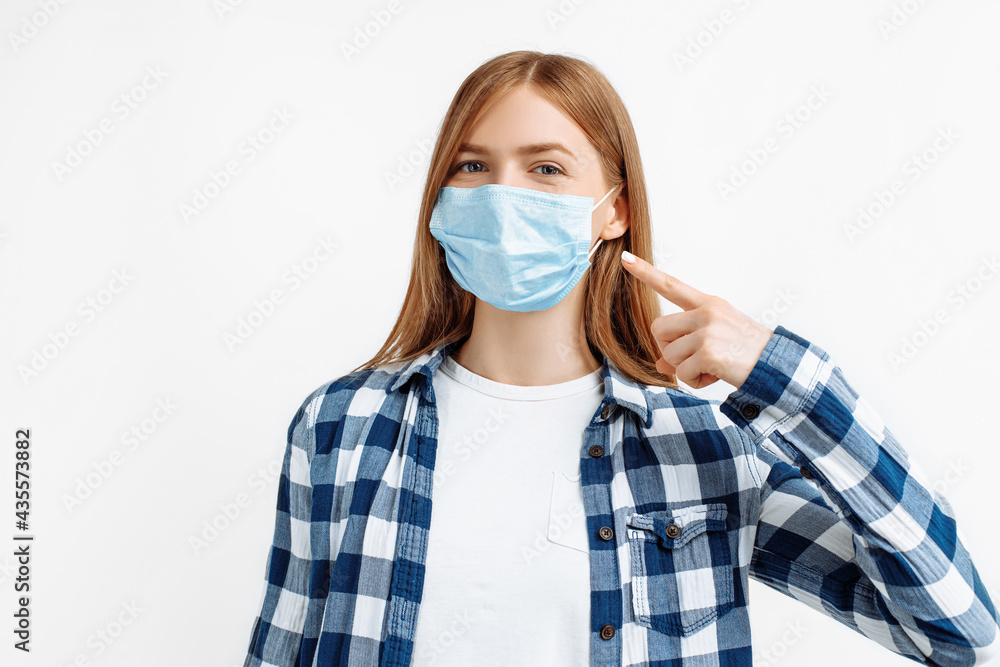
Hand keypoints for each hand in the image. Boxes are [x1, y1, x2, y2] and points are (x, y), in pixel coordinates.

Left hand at [620, 252, 773, 389]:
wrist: (777, 366)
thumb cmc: (748, 352)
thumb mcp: (716, 342)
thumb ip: (686, 347)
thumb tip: (661, 364)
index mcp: (709, 304)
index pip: (672, 285)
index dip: (646, 273)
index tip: (626, 258)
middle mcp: (706, 312)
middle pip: (658, 329)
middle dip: (668, 348)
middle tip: (693, 358)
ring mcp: (707, 331)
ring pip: (669, 355)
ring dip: (686, 369)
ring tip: (712, 367)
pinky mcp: (708, 352)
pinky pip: (683, 373)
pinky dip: (696, 381)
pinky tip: (716, 376)